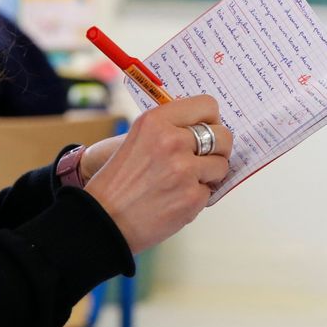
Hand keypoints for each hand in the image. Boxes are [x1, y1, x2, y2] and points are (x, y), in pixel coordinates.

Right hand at [84, 95, 231, 253]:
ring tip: (184, 181)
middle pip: (223, 135)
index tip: (208, 128)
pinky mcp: (191, 197)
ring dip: (209, 175)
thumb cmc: (119, 181)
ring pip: (221, 165)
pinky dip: (197, 197)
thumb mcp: (138, 138)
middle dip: (219, 148)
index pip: (207, 105)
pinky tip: (176, 199)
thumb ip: (170, 129)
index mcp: (156, 121)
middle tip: (205, 158)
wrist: (104, 220)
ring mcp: (184, 170)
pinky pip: (210, 191)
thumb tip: (207, 126)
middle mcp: (172, 141)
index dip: (211, 119)